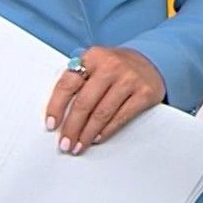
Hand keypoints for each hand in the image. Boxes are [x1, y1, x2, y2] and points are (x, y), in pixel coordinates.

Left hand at [46, 45, 165, 154]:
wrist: (151, 61)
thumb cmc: (115, 68)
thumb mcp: (95, 64)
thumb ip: (77, 81)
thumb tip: (59, 115)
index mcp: (93, 56)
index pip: (68, 84)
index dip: (56, 107)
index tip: (51, 125)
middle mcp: (111, 66)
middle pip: (84, 103)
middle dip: (72, 128)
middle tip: (65, 144)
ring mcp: (130, 79)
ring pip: (102, 113)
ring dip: (87, 134)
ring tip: (79, 146)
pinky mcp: (145, 93)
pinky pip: (121, 117)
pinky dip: (107, 130)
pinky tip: (98, 138)